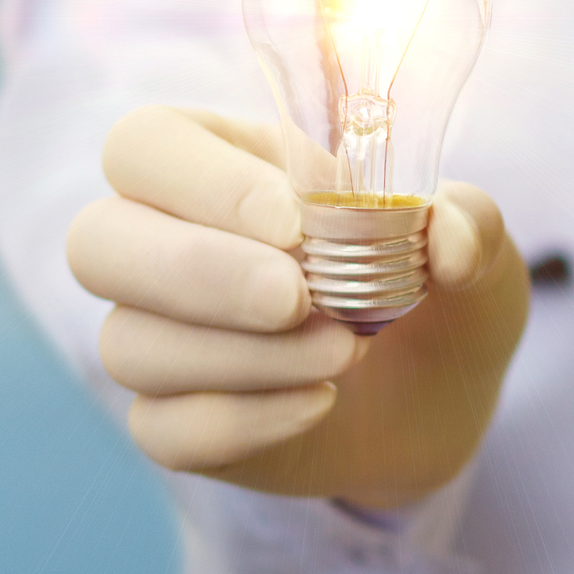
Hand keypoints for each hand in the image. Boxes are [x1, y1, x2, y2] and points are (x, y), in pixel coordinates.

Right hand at [67, 105, 528, 508]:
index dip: (200, 179)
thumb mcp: (476, 246)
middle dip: (197, 272)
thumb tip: (446, 236)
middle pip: (96, 242)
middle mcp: (161, 241)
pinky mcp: (172, 420)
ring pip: (129, 344)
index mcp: (218, 161)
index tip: (293, 220)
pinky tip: (320, 403)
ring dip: (244, 356)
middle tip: (297, 297)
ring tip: (346, 354)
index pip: (145, 145)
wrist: (440, 396)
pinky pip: (164, 428)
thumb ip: (471, 225)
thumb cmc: (436, 287)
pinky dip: (246, 421)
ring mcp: (156, 335)